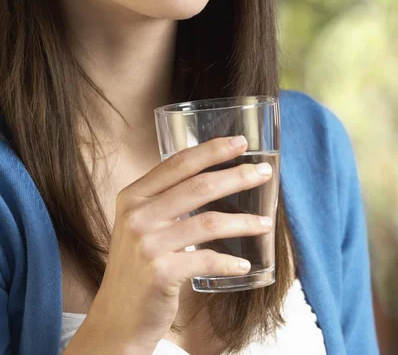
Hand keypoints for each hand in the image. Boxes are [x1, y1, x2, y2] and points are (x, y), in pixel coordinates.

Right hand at [86, 136, 272, 351]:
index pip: (177, 163)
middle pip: (198, 186)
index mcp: (133, 196)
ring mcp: (148, 244)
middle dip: (236, 176)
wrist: (116, 317)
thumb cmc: (136, 267)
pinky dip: (229, 262)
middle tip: (264, 173)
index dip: (211, 150)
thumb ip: (163, 201)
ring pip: (208, 222)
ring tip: (266, 222)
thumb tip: (211, 178)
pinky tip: (244, 264)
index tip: (240, 142)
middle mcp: (138, 215)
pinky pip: (206, 260)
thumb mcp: (139, 225)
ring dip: (243, 221)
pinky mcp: (160, 273)